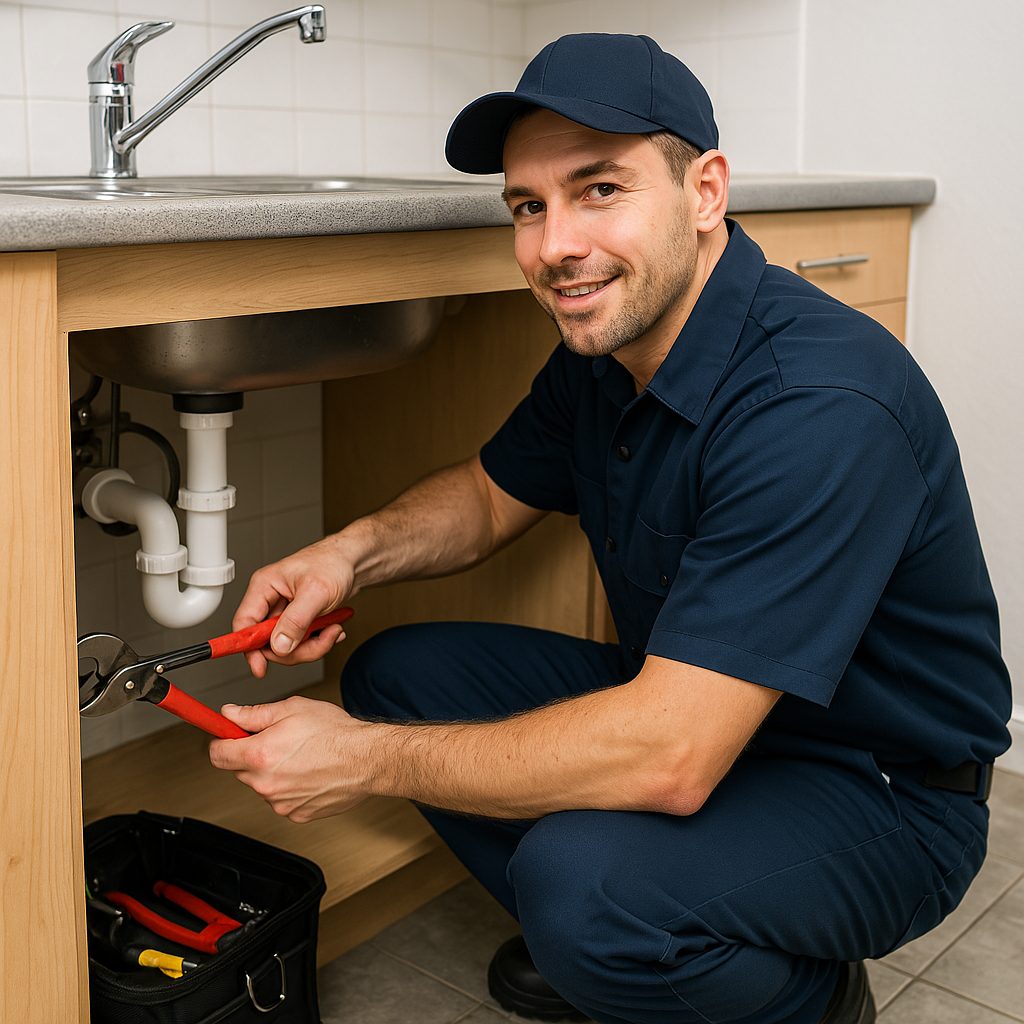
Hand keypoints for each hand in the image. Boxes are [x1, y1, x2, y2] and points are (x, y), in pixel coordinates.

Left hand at [209, 697, 372, 821]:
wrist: (367, 759)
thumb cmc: (335, 733)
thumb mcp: (292, 709)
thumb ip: (254, 714)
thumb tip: (229, 714)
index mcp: (260, 754)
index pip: (217, 754)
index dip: (222, 741)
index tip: (227, 736)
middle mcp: (266, 783)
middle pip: (241, 769)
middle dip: (253, 754)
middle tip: (278, 740)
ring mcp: (280, 802)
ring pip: (263, 785)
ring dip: (273, 772)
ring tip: (301, 756)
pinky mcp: (296, 814)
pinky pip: (282, 799)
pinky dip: (291, 787)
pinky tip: (310, 772)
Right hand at [233, 535, 356, 677]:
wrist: (356, 561)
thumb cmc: (334, 563)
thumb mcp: (316, 592)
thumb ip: (296, 621)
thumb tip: (278, 645)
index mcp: (265, 586)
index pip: (244, 623)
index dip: (249, 648)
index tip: (260, 668)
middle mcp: (271, 599)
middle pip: (268, 642)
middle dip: (297, 648)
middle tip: (322, 640)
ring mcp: (285, 611)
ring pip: (287, 646)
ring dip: (314, 645)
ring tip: (333, 630)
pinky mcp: (299, 619)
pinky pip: (302, 642)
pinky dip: (320, 641)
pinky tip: (333, 629)